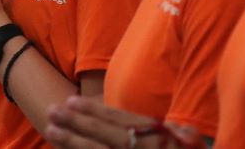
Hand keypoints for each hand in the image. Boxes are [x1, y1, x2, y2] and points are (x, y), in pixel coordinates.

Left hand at [46, 96, 195, 148]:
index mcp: (160, 139)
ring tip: (50, 130)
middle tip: (52, 111)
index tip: (71, 100)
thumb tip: (180, 129)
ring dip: (72, 143)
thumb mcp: (194, 145)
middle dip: (77, 124)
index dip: (95, 111)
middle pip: (105, 137)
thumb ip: (183, 135)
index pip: (122, 121)